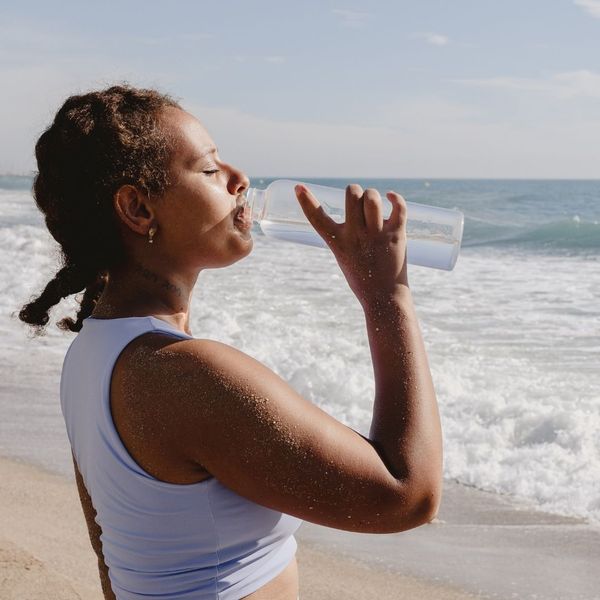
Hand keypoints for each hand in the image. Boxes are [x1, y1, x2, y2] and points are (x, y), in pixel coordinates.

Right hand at [295, 183, 408, 306]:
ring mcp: (376, 235)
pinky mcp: (396, 235)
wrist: (383, 296)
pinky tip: (391, 197)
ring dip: (372, 195)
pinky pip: (399, 208)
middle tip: (358, 202)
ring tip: (373, 204)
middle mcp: (356, 236)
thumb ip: (344, 232)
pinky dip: (395, 198)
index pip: (316, 218)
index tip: (298, 187)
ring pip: (372, 198)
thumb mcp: (343, 254)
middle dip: (354, 191)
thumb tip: (357, 201)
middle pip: (352, 194)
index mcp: (338, 242)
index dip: (305, 201)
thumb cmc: (361, 275)